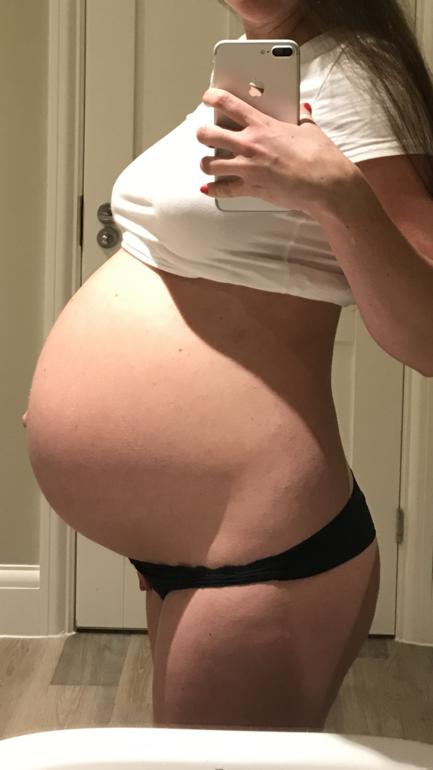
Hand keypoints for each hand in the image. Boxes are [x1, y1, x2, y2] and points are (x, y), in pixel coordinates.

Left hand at [197, 88, 354, 216]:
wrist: (324, 185)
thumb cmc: (320, 157)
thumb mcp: (310, 129)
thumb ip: (301, 117)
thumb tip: (301, 110)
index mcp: (262, 125)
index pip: (227, 104)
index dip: (212, 97)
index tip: (208, 97)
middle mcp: (249, 145)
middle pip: (208, 135)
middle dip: (202, 133)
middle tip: (204, 134)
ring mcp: (247, 168)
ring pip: (209, 164)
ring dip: (206, 163)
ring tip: (208, 162)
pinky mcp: (250, 189)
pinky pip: (223, 190)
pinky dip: (213, 190)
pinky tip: (208, 188)